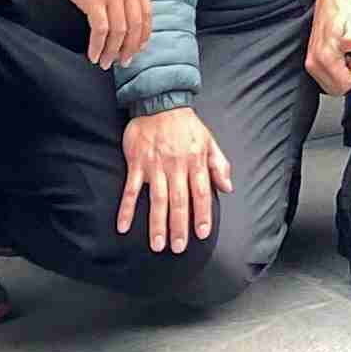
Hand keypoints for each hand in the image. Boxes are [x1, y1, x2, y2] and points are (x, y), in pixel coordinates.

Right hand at [58, 0, 151, 67]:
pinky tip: (94, 55)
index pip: (146, 13)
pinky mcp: (94, 0)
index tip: (138, 48)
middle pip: (135, 26)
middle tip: (124, 62)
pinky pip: (100, 31)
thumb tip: (126, 11)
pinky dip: (98, 46)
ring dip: (112, 51)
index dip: (143, 34)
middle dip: (130, 48)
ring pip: (118, 31)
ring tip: (106, 64)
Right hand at [115, 107, 230, 250]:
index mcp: (196, 161)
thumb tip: (227, 187)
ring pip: (157, 199)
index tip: (201, 234)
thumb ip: (219, 165)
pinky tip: (123, 226)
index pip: (201, 193)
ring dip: (156, 223)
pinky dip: (126, 208)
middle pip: (179, 201)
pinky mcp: (137, 164)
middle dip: (179, 226)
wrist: (160, 103)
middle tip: (178, 248)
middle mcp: (176, 166)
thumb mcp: (209, 140)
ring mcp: (155, 167)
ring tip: (157, 245)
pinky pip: (131, 190)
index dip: (202, 214)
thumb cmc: (187, 125)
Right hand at [303, 0, 350, 92]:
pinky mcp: (311, 61)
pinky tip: (339, 58)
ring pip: (330, 86)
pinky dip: (335, 73)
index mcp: (324, 56)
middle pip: (335, 89)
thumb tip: (350, 43)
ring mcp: (311, 62)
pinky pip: (325, 79)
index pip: (343, 85)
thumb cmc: (347, 13)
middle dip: (348, 78)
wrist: (333, 1)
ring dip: (342, 75)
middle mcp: (314, 62)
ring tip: (346, 57)